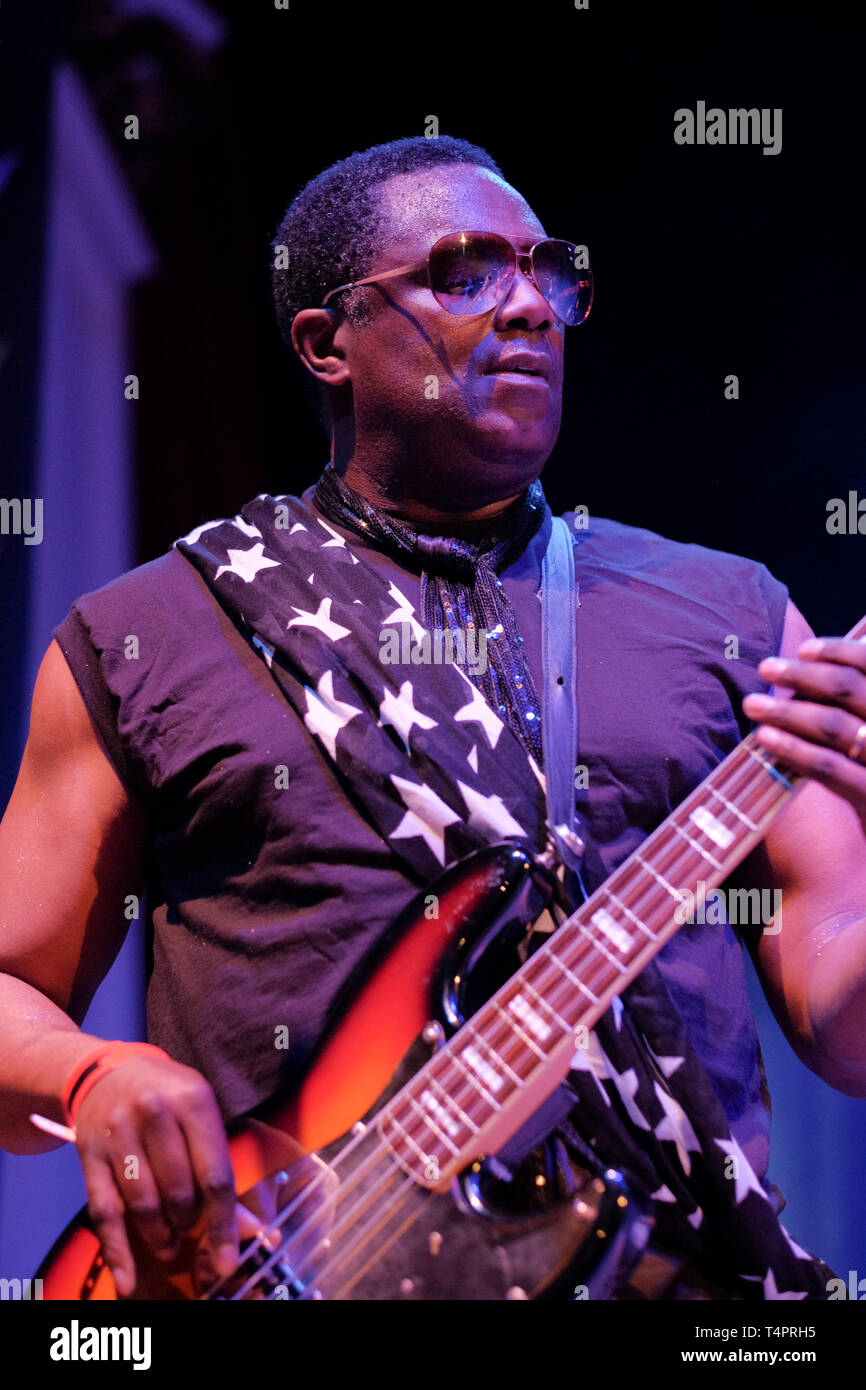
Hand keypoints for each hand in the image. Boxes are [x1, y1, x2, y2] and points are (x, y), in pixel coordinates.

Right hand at [74, 1054, 238, 1296]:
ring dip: (159, 1236)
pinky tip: (128, 1278)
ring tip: (167, 1242)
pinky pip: (105, 1212)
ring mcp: (119, 1133)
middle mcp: (155, 1113)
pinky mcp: (90, 1153)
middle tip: (189, 1227)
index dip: (224, 1224)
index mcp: (193, 1100)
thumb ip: (220, 1168)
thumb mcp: (201, 1113)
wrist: (107, 1071)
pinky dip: (118, 1251)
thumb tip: (249, 1229)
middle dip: (189, 1223)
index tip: (228, 1260)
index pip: (214, 1175)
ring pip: (144, 1206)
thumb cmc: (167, 1095)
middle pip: (179, 1194)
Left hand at [742, 637, 865, 831]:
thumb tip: (811, 662)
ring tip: (752, 704)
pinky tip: (764, 740)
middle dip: (803, 675)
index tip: (803, 649)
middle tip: (765, 668)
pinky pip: (828, 769)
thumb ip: (852, 705)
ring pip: (834, 726)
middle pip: (849, 689)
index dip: (839, 651)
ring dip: (787, 710)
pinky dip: (793, 749)